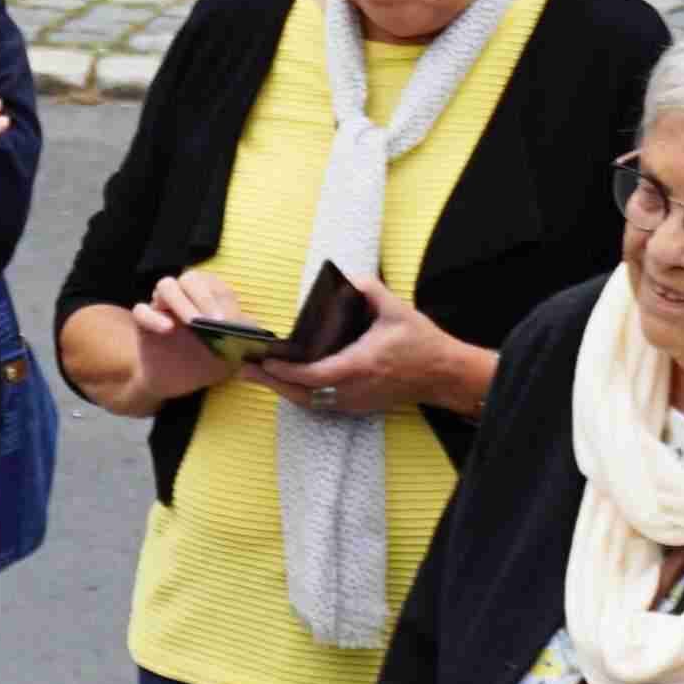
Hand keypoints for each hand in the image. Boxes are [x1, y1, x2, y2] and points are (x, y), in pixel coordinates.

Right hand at [115, 266, 251, 391]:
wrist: (174, 382)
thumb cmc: (204, 363)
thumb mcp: (230, 355)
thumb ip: (243, 341)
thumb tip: (256, 330)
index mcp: (207, 297)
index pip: (215, 286)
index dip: (222, 299)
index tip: (229, 321)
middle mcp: (184, 296)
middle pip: (190, 279)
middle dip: (204, 298)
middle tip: (214, 322)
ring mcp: (162, 306)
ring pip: (166, 285)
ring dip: (181, 301)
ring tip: (193, 323)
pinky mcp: (143, 323)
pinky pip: (142, 311)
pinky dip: (153, 316)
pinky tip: (167, 328)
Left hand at [253, 276, 479, 420]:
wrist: (441, 374)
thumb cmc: (419, 341)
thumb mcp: (396, 308)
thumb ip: (369, 289)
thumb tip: (343, 277)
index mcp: (360, 365)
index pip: (314, 374)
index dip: (287, 372)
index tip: (266, 361)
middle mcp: (352, 389)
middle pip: (302, 394)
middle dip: (270, 382)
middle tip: (242, 369)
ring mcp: (352, 402)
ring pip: (307, 402)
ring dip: (279, 389)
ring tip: (252, 374)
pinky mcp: (353, 406)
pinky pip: (318, 404)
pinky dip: (296, 394)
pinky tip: (279, 382)